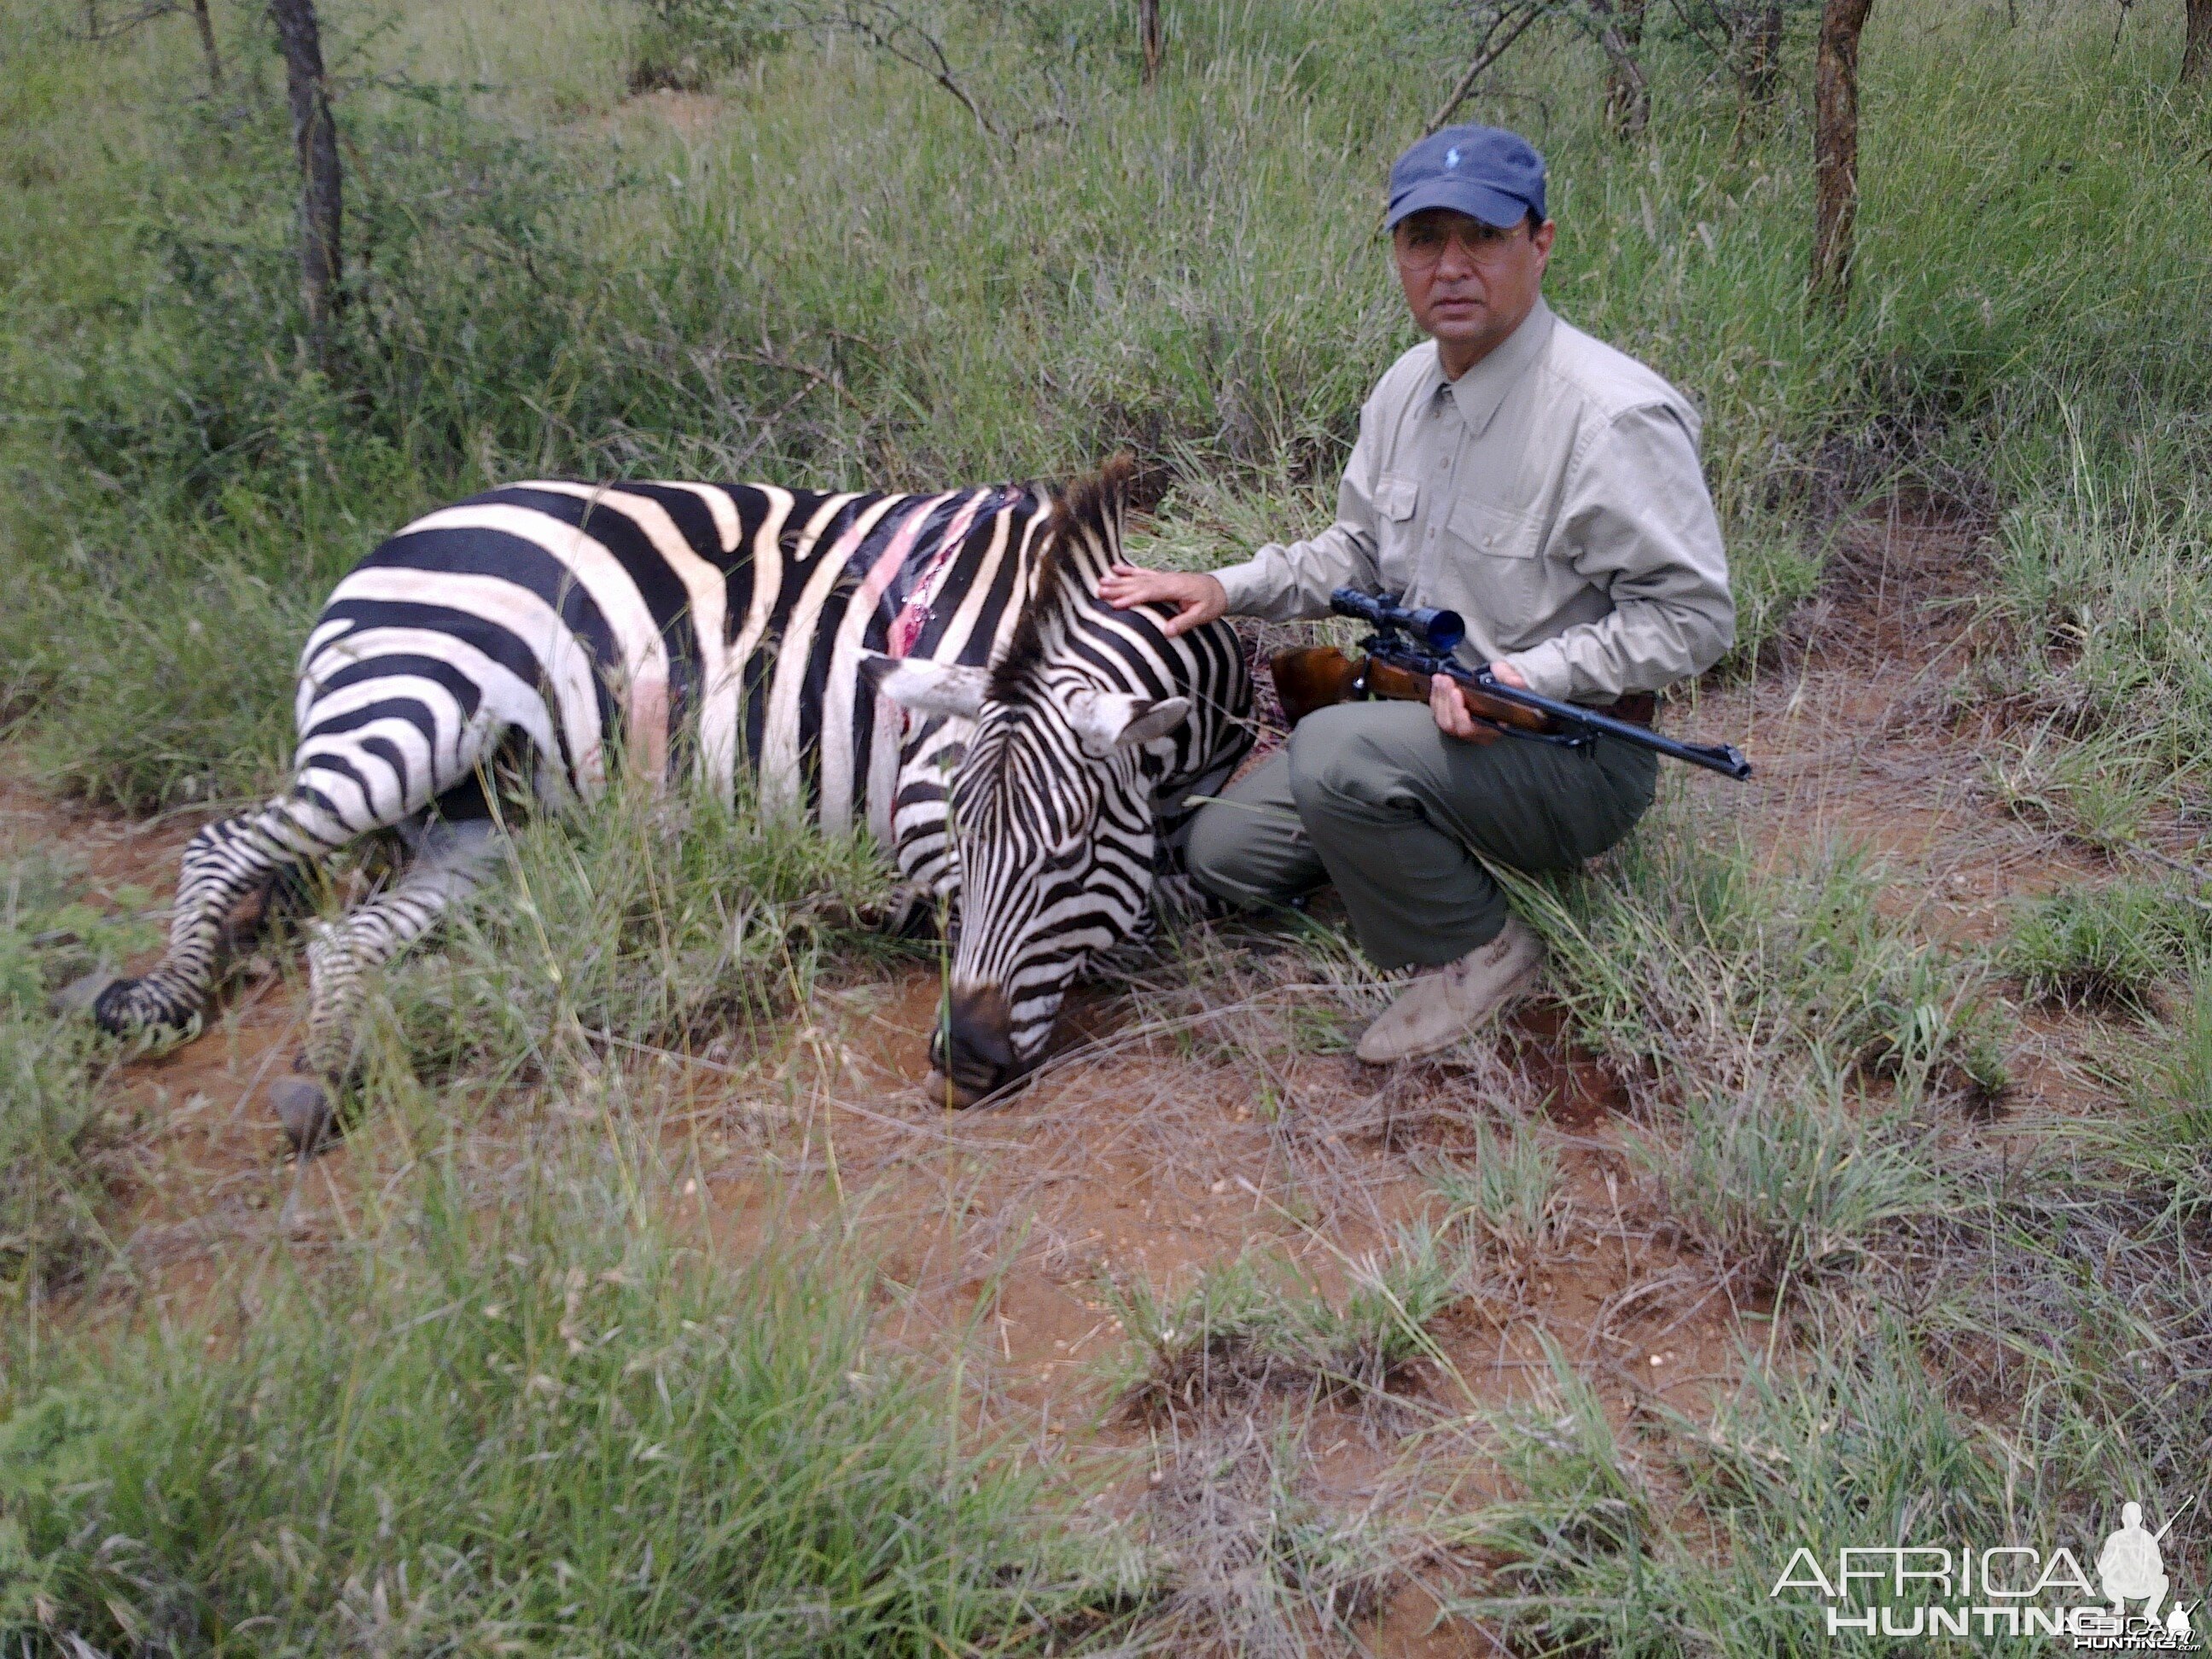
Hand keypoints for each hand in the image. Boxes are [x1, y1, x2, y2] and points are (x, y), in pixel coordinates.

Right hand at [1100, 563, 1228, 637]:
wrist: (1221, 587)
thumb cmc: (1212, 602)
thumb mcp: (1203, 615)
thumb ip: (1185, 622)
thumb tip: (1167, 633)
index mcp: (1173, 588)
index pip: (1148, 594)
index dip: (1131, 599)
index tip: (1115, 604)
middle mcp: (1165, 580)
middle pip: (1138, 584)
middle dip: (1118, 588)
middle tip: (1099, 591)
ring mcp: (1163, 577)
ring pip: (1137, 578)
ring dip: (1118, 580)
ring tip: (1101, 581)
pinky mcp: (1162, 577)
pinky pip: (1142, 573)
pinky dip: (1128, 571)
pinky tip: (1116, 568)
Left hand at [1430, 660, 1527, 742]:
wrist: (1504, 688)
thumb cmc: (1508, 688)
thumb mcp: (1512, 679)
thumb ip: (1513, 680)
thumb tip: (1515, 682)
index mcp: (1493, 728)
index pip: (1469, 729)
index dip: (1459, 713)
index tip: (1457, 692)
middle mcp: (1476, 733)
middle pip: (1451, 724)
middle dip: (1446, 700)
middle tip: (1446, 680)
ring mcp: (1463, 727)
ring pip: (1442, 720)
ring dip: (1439, 697)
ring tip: (1440, 679)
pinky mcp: (1453, 720)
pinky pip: (1438, 713)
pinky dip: (1436, 697)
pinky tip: (1438, 682)